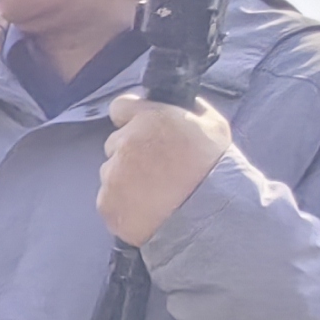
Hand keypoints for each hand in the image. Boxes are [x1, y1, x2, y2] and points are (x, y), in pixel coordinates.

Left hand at [98, 94, 230, 246]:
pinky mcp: (106, 203)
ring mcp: (113, 175)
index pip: (120, 106)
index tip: (134, 127)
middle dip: (130, 153)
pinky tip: (144, 207)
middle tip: (154, 169)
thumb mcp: (211, 124)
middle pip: (115, 144)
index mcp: (150, 118)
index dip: (128, 117)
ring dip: (125, 180)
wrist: (207, 213)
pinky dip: (121, 204)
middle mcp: (126, 143)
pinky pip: (108, 200)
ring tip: (152, 192)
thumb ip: (185, 111)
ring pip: (110, 173)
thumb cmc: (213, 168)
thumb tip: (173, 106)